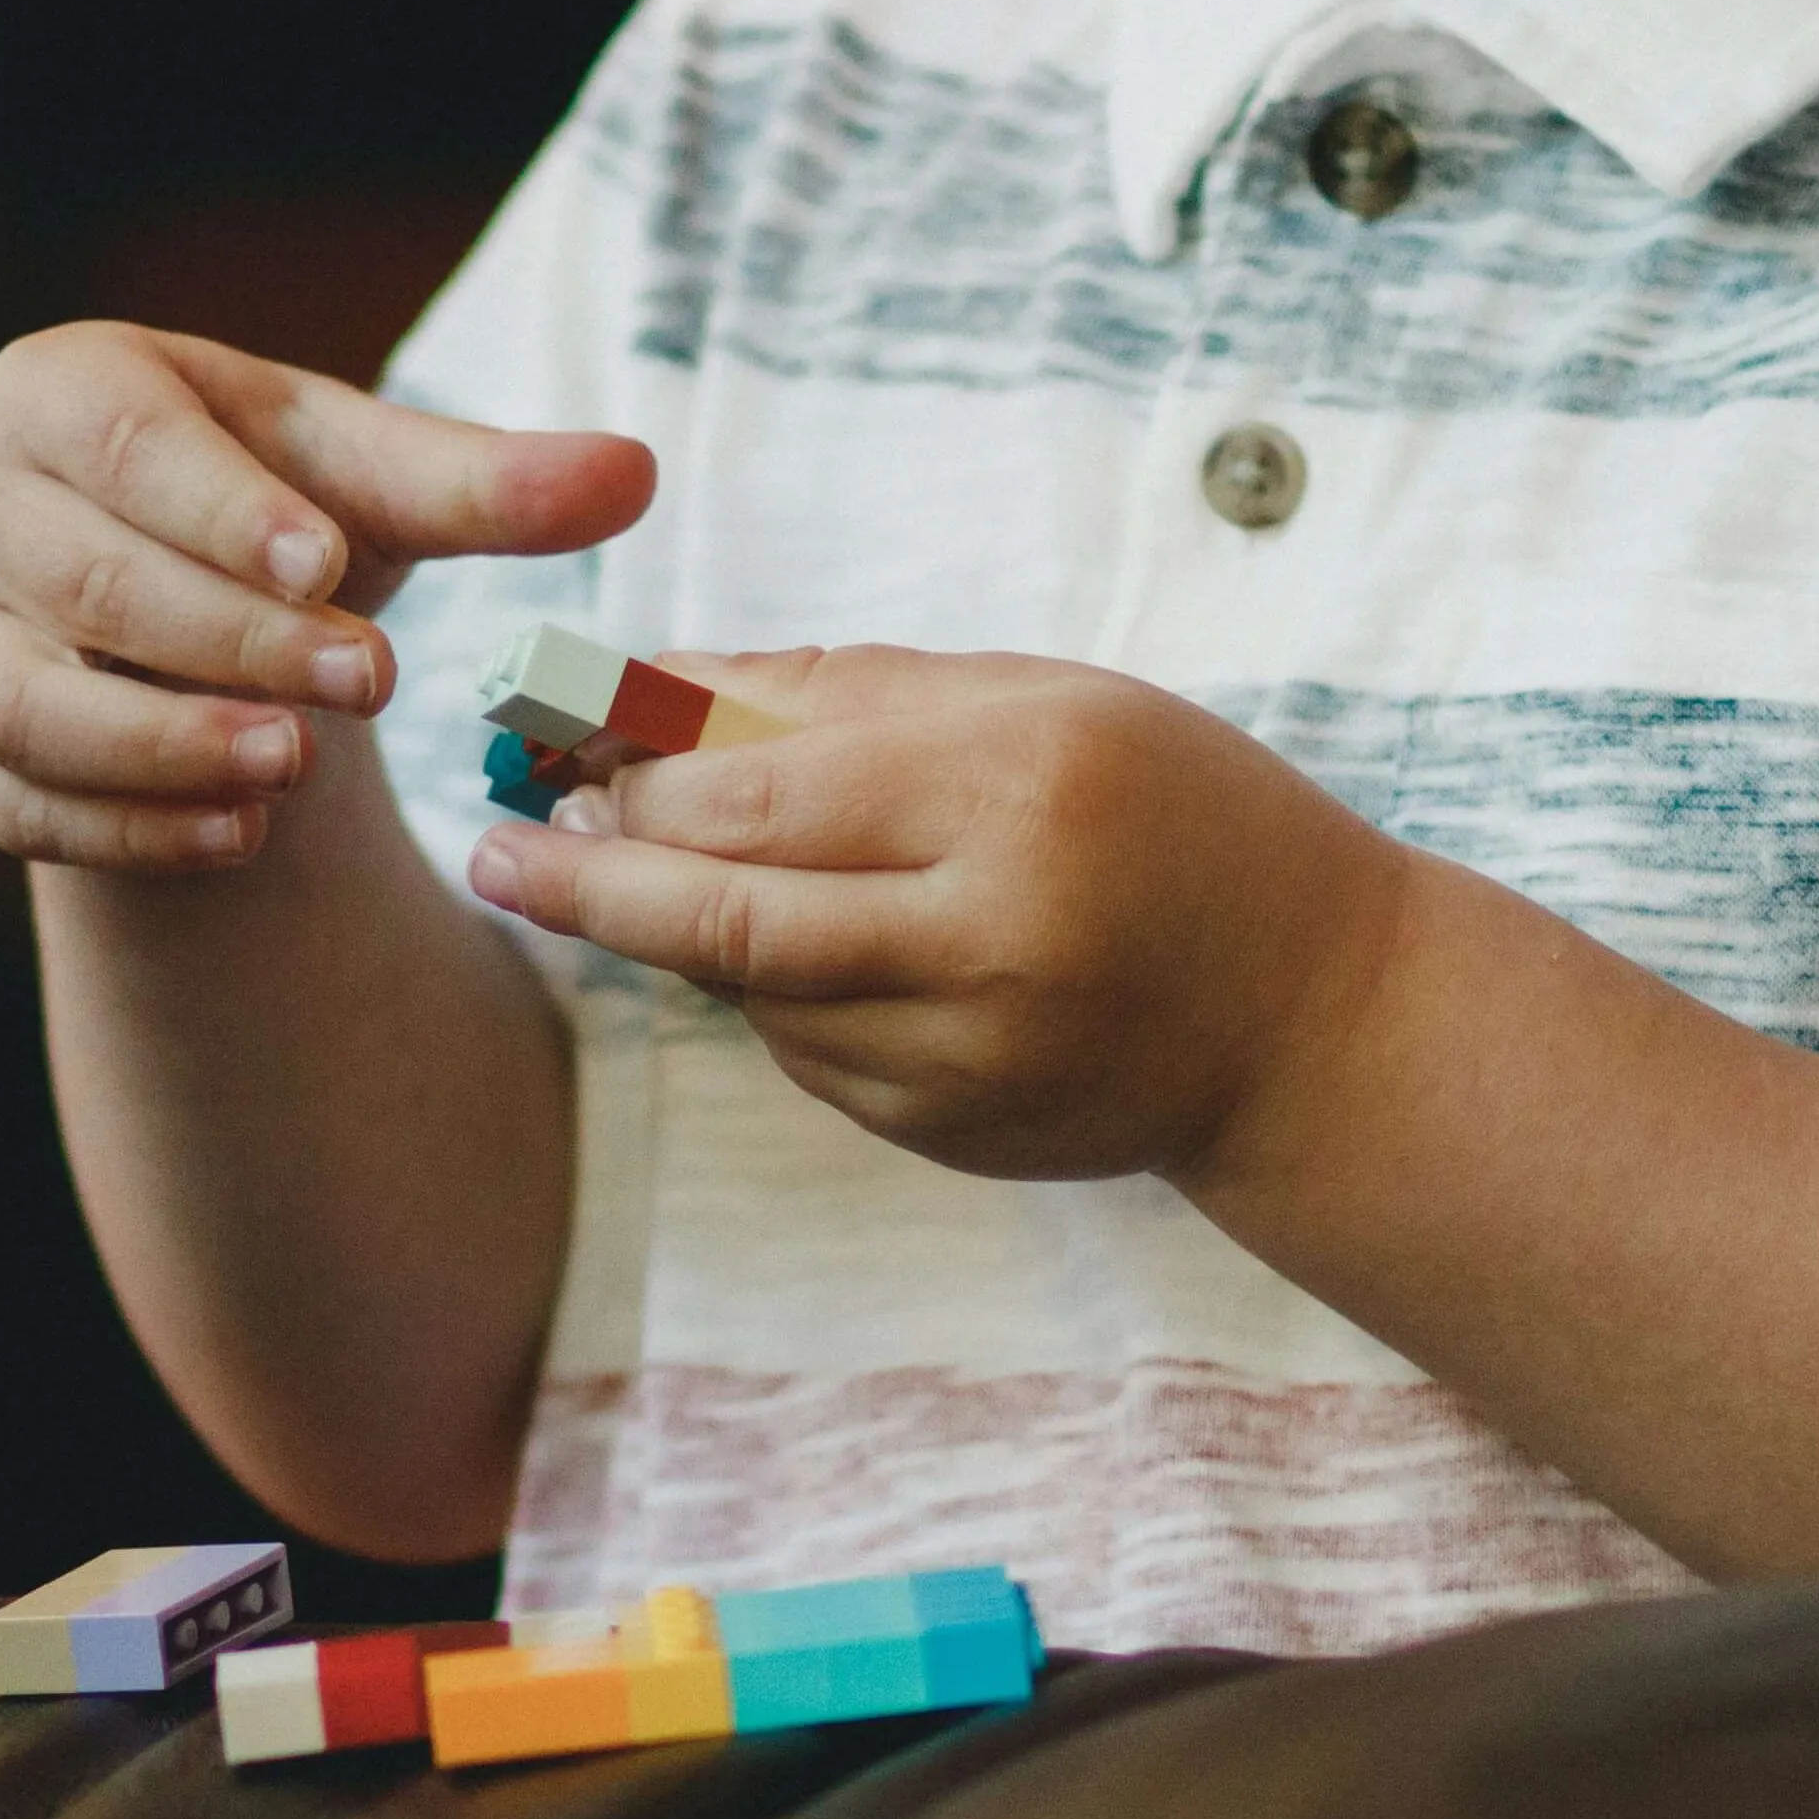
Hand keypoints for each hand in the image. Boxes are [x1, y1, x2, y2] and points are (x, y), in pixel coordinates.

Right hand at [0, 322, 651, 870]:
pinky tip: (238, 838)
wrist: (172, 606)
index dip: (223, 508)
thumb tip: (635, 472)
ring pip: (28, 701)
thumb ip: (488, 484)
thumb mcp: (370, 484)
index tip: (325, 560)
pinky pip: (21, 802)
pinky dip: (129, 829)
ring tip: (290, 768)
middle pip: (89, 578)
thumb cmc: (271, 509)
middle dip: (230, 637)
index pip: (130, 448)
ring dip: (161, 744)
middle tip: (364, 681)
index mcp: (64, 393)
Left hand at [463, 649, 1418, 1184]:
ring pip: (750, 995)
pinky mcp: (953, 1134)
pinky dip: (770, 994)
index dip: (632, 772)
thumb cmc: (1174, 815)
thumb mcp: (1040, 702)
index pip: (759, 790)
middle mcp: (992, 935)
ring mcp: (971, 1056)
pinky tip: (789, 944)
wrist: (1315, 1018)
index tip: (546, 744)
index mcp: (1017, 789)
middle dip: (589, 879)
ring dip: (675, 933)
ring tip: (631, 871)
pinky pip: (807, 1054)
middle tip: (503, 847)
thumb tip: (649, 685)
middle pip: (721, 918)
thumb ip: (843, 688)